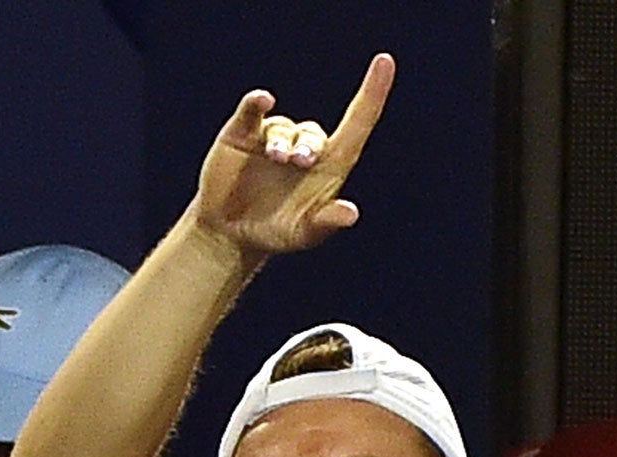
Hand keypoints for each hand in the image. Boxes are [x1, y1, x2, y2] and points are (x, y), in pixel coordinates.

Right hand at [194, 52, 394, 256]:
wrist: (231, 233)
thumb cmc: (277, 233)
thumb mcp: (303, 235)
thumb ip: (327, 223)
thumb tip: (351, 214)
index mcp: (330, 165)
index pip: (358, 123)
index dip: (373, 93)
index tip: (385, 61)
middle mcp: (304, 146)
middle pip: (314, 134)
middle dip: (308, 146)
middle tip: (300, 161)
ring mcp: (273, 137)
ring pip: (283, 128)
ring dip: (281, 141)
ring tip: (275, 158)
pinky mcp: (242, 133)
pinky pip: (252, 110)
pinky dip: (256, 102)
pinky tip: (263, 101)